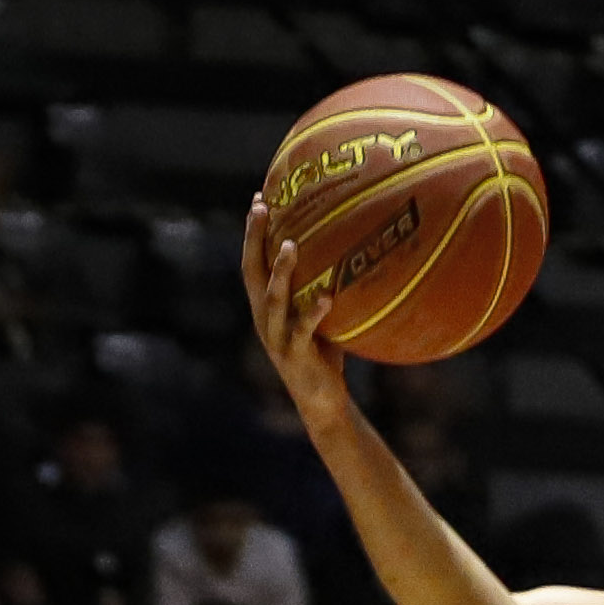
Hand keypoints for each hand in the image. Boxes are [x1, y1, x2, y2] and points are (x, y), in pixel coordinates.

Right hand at [240, 196, 353, 433]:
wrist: (322, 404)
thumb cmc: (325, 358)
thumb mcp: (321, 320)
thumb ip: (323, 291)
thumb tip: (351, 259)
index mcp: (266, 308)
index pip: (253, 262)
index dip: (252, 233)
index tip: (259, 199)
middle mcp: (264, 319)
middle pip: (252, 271)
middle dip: (254, 238)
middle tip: (261, 207)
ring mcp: (276, 338)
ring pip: (272, 298)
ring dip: (281, 271)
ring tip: (291, 245)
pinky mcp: (295, 356)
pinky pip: (302, 330)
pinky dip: (314, 313)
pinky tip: (327, 297)